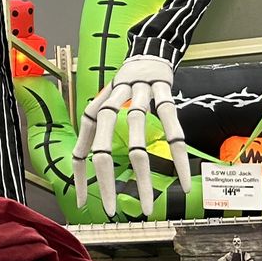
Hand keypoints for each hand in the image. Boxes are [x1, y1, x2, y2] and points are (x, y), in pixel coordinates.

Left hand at [70, 55, 186, 216]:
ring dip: (142, 176)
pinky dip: (177, 156)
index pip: (80, 149)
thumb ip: (97, 131)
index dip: (79, 177)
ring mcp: (137, 95)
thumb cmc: (126, 85)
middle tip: (111, 211)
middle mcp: (111, 103)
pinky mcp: (163, 90)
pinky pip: (171, 126)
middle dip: (105, 181)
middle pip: (102, 146)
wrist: (149, 49)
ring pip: (137, 139)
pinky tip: (182, 180)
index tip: (82, 204)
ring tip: (149, 205)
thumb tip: (90, 165)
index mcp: (95, 111)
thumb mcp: (106, 104)